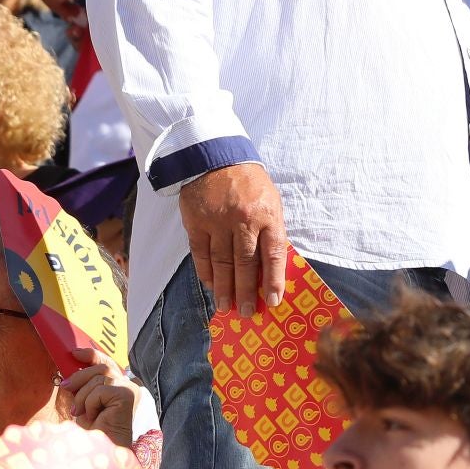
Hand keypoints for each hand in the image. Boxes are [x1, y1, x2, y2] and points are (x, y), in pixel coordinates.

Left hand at [58, 344, 137, 447]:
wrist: (100, 449)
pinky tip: (94, 417)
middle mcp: (128, 386)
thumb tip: (72, 366)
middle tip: (65, 387)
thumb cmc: (92, 430)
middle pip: (101, 367)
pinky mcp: (127, 395)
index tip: (74, 354)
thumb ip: (83, 384)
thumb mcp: (84, 401)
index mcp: (120, 386)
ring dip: (83, 396)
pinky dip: (90, 403)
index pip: (107, 362)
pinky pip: (100, 390)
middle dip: (79, 377)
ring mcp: (129, 389)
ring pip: (98, 378)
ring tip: (80, 413)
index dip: (92, 355)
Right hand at [180, 163, 285, 316]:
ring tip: (226, 307)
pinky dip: (205, 272)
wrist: (216, 156)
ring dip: (224, 288)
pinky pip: (200, 253)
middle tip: (245, 312)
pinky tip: (210, 286)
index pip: (272, 254)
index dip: (274, 280)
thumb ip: (271, 232)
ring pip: (221, 262)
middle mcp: (243, 220)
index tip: (273, 301)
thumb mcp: (271, 202)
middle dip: (246, 291)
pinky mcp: (196, 222)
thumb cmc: (250, 183)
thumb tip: (271, 268)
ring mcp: (217, 221)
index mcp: (267, 215)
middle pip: (245, 263)